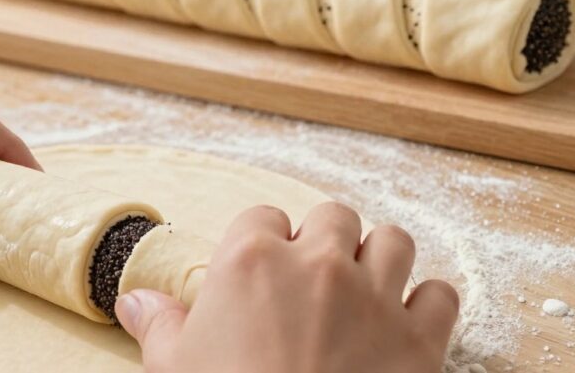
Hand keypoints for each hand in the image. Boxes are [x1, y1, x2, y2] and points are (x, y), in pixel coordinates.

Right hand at [115, 202, 458, 372]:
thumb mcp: (175, 368)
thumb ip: (159, 326)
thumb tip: (133, 302)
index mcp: (251, 262)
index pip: (262, 218)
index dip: (262, 244)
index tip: (262, 272)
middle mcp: (318, 266)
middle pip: (333, 217)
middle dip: (324, 242)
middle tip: (313, 280)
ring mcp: (375, 299)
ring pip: (394, 242)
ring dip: (380, 260)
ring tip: (364, 289)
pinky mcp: (421, 340)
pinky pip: (441, 295)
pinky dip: (428, 304)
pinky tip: (407, 323)